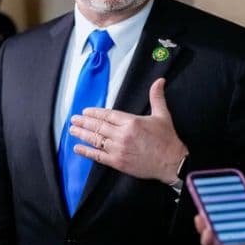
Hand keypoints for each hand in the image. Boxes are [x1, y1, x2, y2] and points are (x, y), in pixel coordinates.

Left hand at [69, 78, 186, 182]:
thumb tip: (159, 81)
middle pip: (98, 126)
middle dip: (84, 122)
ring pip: (96, 139)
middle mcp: (122, 135)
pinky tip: (77, 148)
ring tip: (72, 130)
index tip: (85, 111)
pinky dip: (86, 152)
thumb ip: (157, 97)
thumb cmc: (167, 140)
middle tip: (74, 119)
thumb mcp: (163, 115)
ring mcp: (119, 149)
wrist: (172, 163)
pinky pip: (98, 156)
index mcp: (131, 122)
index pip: (108, 115)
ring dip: (82, 134)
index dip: (95, 113)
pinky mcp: (118, 162)